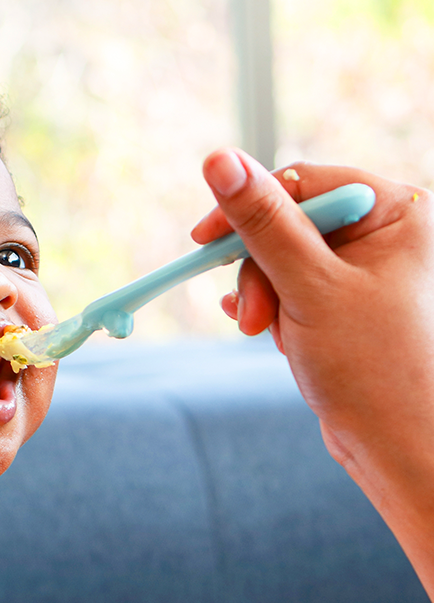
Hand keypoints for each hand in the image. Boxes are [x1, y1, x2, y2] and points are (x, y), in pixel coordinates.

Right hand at [190, 151, 433, 479]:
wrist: (400, 443)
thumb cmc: (374, 367)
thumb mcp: (308, 287)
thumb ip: (263, 222)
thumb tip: (220, 159)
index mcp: (396, 212)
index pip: (301, 183)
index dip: (248, 209)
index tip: (203, 243)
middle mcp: (385, 231)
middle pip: (287, 220)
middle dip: (257, 267)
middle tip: (249, 316)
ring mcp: (366, 267)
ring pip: (281, 255)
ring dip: (261, 293)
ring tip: (264, 333)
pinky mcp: (346, 299)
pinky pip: (290, 282)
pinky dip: (269, 304)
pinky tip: (264, 329)